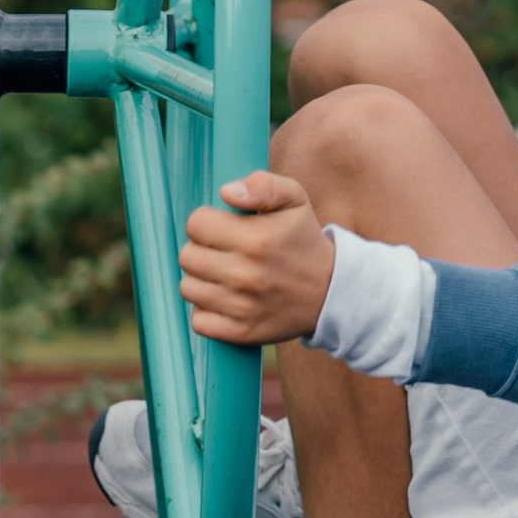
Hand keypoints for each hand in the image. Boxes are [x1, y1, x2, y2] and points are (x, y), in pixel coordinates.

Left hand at [178, 170, 336, 347]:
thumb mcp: (294, 199)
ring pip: (188, 288)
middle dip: (200, 249)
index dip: (205, 221)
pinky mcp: (241, 332)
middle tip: (222, 251)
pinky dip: (206, 310)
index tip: (222, 226)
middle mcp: (246, 275)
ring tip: (223, 273)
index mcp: (256, 239)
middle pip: (187, 257)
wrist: (330, 292)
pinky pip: (198, 321)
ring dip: (201, 279)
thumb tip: (226, 192)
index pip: (195, 225)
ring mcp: (242, 307)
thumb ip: (263, 185)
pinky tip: (224, 299)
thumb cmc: (302, 240)